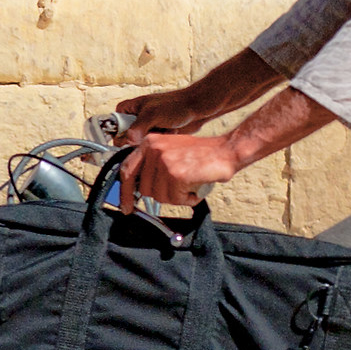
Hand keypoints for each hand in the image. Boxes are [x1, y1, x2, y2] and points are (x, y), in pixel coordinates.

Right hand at [114, 87, 209, 135]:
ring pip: (139, 143)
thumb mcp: (153, 115)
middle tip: (146, 138)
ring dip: (150, 141)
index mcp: (130, 108)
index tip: (124, 140)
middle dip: (136, 140)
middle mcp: (136, 118)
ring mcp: (146, 127)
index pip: (114, 123)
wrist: (196, 108)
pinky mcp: (156, 134)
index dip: (117, 133)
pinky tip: (170, 133)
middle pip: (125, 137)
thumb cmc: (175, 105)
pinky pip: (151, 145)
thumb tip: (127, 140)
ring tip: (163, 131)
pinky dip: (159, 142)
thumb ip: (138, 127)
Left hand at [121, 130, 240, 209]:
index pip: (127, 170)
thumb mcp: (170, 150)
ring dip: (177, 197)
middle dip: (163, 194)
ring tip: (189, 184)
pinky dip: (187, 199)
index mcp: (149, 143)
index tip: (126, 206)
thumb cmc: (201, 154)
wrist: (225, 151)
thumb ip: (151, 165)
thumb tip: (138, 188)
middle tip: (179, 187)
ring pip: (160, 197)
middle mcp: (154, 150)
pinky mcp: (176, 174)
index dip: (125, 192)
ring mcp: (164, 162)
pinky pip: (175, 199)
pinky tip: (195, 187)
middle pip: (146, 189)